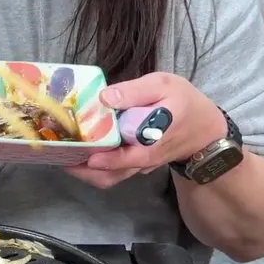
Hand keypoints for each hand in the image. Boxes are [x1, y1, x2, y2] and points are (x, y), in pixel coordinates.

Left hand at [63, 72, 226, 188]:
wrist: (205, 130)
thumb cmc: (185, 104)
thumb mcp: (165, 85)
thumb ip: (135, 91)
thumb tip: (104, 98)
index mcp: (154, 139)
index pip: (130, 157)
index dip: (108, 159)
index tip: (87, 155)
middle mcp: (143, 159)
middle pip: (110, 175)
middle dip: (82, 169)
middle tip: (58, 154)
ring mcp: (138, 166)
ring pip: (108, 178)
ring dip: (83, 171)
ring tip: (61, 153)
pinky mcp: (134, 166)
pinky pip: (111, 173)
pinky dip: (92, 168)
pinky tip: (76, 151)